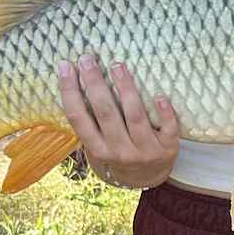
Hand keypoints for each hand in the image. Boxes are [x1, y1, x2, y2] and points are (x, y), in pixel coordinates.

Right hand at [58, 55, 178, 187]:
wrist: (149, 176)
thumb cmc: (119, 149)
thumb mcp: (100, 142)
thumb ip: (91, 119)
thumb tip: (77, 75)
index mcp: (98, 149)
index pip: (78, 118)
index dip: (69, 92)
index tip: (65, 66)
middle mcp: (120, 151)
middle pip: (106, 113)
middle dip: (95, 84)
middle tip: (87, 58)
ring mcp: (145, 150)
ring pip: (135, 117)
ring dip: (126, 89)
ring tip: (117, 66)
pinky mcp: (168, 147)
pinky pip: (168, 129)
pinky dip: (164, 113)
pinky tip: (160, 95)